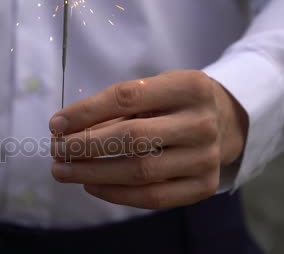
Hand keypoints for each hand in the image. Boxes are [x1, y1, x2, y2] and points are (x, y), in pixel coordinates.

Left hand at [49, 70, 247, 208]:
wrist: (227, 122)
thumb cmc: (177, 102)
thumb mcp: (157, 87)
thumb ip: (118, 105)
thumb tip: (66, 128)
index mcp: (189, 86)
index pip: (126, 98)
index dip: (86, 112)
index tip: (56, 124)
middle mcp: (201, 122)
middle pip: (132, 138)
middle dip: (84, 146)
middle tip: (56, 150)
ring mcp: (205, 157)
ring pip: (140, 171)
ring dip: (93, 173)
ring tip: (64, 170)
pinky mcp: (203, 185)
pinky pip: (153, 197)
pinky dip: (116, 194)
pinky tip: (91, 185)